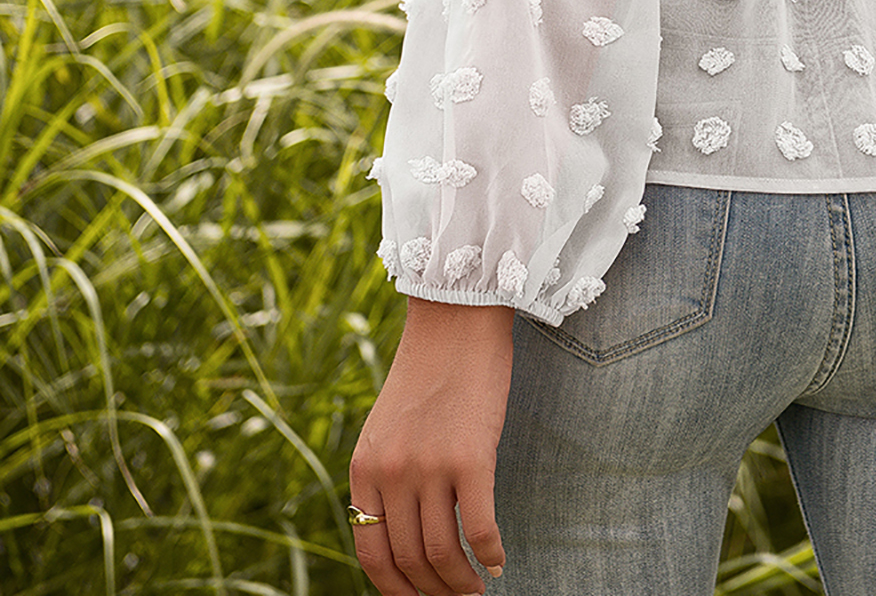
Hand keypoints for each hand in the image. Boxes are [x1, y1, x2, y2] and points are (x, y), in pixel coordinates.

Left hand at [349, 298, 514, 594]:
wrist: (456, 318)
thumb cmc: (431, 369)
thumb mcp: (389, 426)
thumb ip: (387, 474)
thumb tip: (403, 531)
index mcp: (364, 469)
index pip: (372, 555)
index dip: (396, 589)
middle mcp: (391, 473)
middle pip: (410, 560)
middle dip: (434, 591)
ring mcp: (430, 466)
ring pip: (443, 553)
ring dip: (461, 582)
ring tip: (478, 587)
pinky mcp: (471, 457)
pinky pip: (479, 527)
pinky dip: (491, 553)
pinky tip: (500, 560)